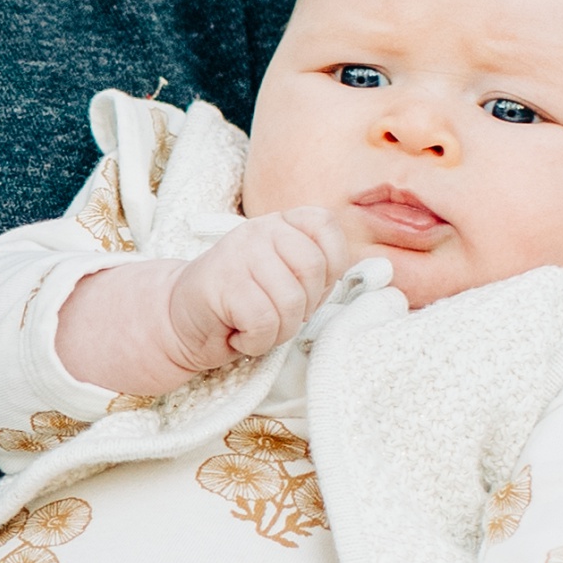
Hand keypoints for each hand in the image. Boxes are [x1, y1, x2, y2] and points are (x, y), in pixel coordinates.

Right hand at [53, 203, 366, 401]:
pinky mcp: (219, 283)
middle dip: (301, 307)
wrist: (182, 323)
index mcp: (282, 222)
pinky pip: (263, 321)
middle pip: (311, 269)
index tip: (303, 289)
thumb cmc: (244, 306)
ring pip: (290, 300)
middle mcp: (260, 229)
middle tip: (276, 315)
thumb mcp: (288, 281)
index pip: (328, 230)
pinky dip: (255, 340)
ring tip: (255, 326)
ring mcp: (237, 252)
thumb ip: (322, 271)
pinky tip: (238, 333)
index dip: (326, 270)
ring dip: (278, 329)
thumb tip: (380, 272)